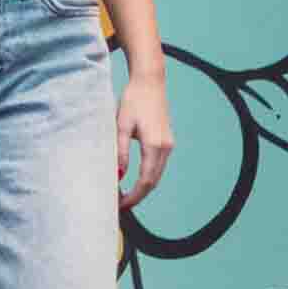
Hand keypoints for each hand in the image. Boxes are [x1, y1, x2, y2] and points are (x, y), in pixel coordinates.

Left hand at [118, 67, 171, 208]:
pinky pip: (157, 165)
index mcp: (155, 145)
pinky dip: (147, 176)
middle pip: (153, 181)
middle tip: (119, 205)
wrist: (150, 82)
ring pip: (156, 174)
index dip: (134, 196)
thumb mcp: (121, 125)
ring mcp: (168, 145)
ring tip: (123, 194)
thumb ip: (119, 150)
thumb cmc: (132, 101)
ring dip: (142, 187)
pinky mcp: (166, 141)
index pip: (146, 180)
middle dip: (138, 195)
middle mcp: (166, 148)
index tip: (121, 206)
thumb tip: (119, 174)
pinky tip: (133, 179)